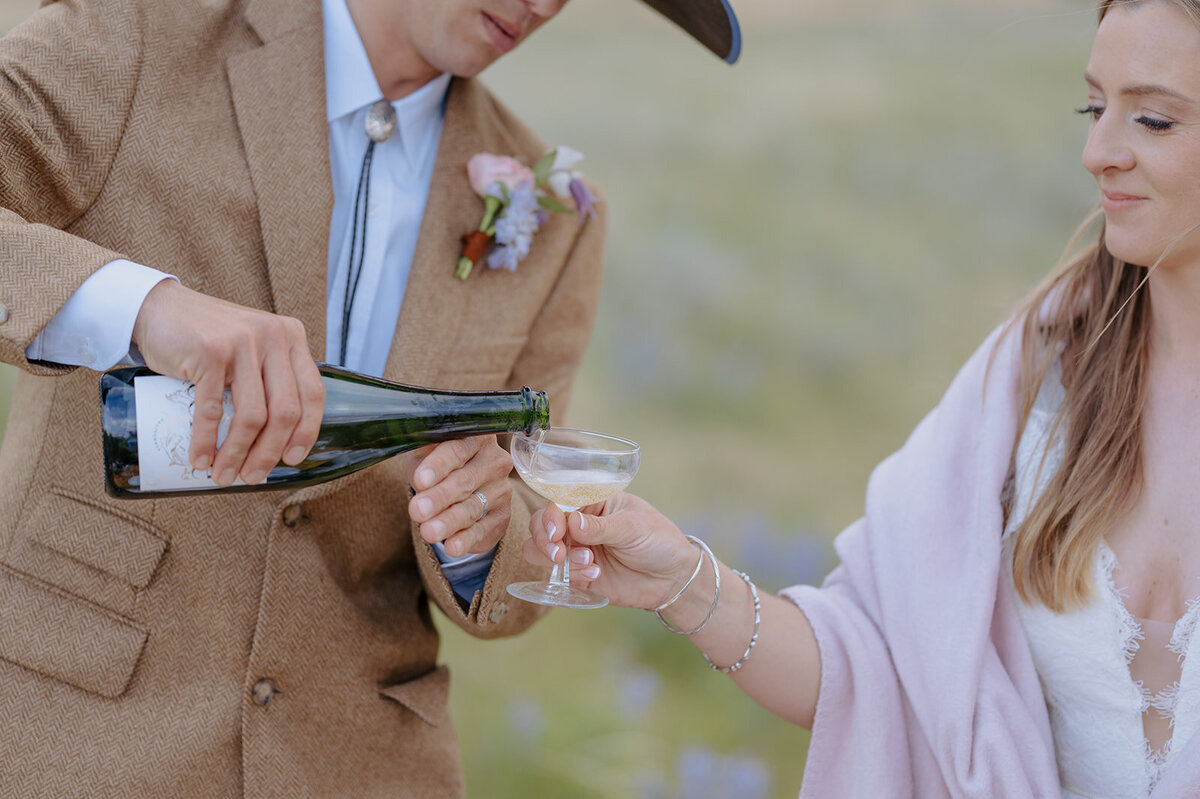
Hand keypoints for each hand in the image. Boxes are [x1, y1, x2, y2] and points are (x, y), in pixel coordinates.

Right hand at [131, 280, 324, 485]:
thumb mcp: (253, 346)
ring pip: (253, 416)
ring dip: (237, 454)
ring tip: (224, 475)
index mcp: (291, 338)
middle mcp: (273, 337)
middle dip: (269, 453)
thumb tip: (279, 438)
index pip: (313, 394)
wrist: (158, 307)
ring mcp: (243, 343)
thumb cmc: (207, 338)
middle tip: (252, 477)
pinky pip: (213, 410)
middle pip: (285, 412)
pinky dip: (206, 441)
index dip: (307, 432)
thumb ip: (271, 375)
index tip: (293, 460)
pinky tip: (200, 460)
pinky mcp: (211, 353)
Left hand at [407, 435, 512, 556]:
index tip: (420, 481)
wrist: (458, 492)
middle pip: (465, 480)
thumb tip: (403, 445)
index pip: (457, 450)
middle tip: (418, 511)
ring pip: (472, 507)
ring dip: (449, 521)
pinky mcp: (502, 516)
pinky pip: (483, 529)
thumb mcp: (425, 453)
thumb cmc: (437, 466)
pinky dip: (466, 539)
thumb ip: (420, 451)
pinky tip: (452, 547)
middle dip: (439, 497)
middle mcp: (495, 461)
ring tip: (429, 532)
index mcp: (476, 438)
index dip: (438, 466)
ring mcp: (501, 489)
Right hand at [522, 492, 699, 609]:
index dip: (550, 517)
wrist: (673, 578)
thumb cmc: (659, 540)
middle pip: (541, 526)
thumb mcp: (633, 527)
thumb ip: (601, 527)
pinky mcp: (579, 576)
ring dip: (556, 560)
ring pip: (541, 552)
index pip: (558, 503)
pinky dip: (570, 577)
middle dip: (544, 540)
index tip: (557, 533)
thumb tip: (571, 521)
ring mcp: (577, 551)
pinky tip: (595, 575)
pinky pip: (558, 576)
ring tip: (588, 563)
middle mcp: (579, 525)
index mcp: (592, 503)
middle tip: (560, 554)